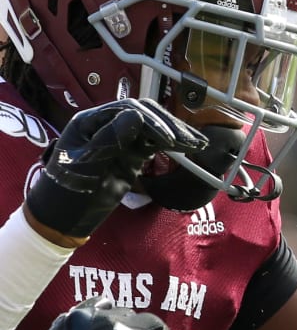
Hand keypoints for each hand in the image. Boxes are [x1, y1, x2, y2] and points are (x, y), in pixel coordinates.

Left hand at [26, 100, 208, 239]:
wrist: (64, 218)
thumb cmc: (67, 192)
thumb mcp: (86, 166)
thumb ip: (110, 139)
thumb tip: (137, 116)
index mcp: (90, 122)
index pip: (128, 111)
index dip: (152, 122)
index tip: (170, 140)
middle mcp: (106, 125)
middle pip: (144, 116)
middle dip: (170, 126)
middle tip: (193, 141)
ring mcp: (120, 140)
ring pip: (152, 129)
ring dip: (176, 134)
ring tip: (200, 143)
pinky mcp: (130, 155)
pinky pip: (154, 145)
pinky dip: (172, 146)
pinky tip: (189, 148)